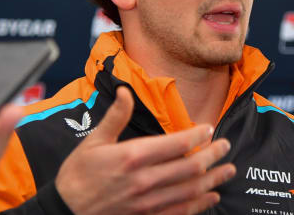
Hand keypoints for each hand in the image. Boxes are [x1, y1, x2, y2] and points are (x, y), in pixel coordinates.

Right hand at [55, 87, 235, 214]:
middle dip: (213, 156)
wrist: (65, 211)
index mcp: (132, 156)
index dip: (198, 135)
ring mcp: (148, 203)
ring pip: (190, 191)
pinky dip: (199, 205)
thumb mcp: (94, 141)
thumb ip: (115, 116)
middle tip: (226, 147)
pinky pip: (181, 212)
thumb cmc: (78, 175)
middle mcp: (144, 180)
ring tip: (228, 171)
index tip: (209, 128)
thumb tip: (127, 91)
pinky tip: (211, 197)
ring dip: (213, 180)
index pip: (176, 144)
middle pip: (190, 168)